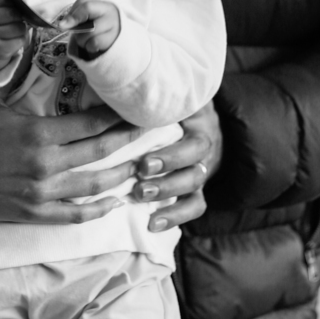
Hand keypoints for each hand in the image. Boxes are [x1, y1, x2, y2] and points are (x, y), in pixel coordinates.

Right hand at [0, 89, 137, 223]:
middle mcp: (46, 164)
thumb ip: (13, 77)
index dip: (116, 116)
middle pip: (99, 151)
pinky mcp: (34, 213)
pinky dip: (97, 211)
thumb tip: (29, 46)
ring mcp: (42, 192)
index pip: (89, 123)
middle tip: (150, 132)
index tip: (133, 109)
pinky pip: (73, 215)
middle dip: (127, 140)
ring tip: (141, 167)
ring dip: (121, 175)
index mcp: (38, 134)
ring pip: (93, 185)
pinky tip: (115, 204)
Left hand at [59, 0, 120, 60]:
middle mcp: (111, 15)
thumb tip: (62, 25)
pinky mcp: (114, 42)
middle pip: (88, 23)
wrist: (116, 40)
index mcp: (103, 5)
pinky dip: (89, 47)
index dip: (73, 16)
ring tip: (88, 39)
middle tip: (77, 34)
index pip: (86, 6)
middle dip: (78, 32)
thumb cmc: (97, 25)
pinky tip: (93, 46)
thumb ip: (75, 15)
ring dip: (82, 41)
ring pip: (90, 36)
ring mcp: (115, 29)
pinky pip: (94, 45)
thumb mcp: (87, 16)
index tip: (62, 26)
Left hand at [133, 100, 221, 231]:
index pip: (191, 134)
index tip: (144, 161)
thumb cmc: (167, 106)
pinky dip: (176, 217)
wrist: (192, 121)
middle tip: (141, 172)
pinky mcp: (195, 190)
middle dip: (168, 167)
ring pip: (195, 184)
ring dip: (168, 192)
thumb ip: (147, 96)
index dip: (171, 152)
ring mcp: (200, 169)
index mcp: (194, 120)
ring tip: (140, 196)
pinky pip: (195, 206)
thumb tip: (117, 94)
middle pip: (194, 157)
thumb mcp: (164, 97)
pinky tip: (153, 225)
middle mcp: (201, 144)